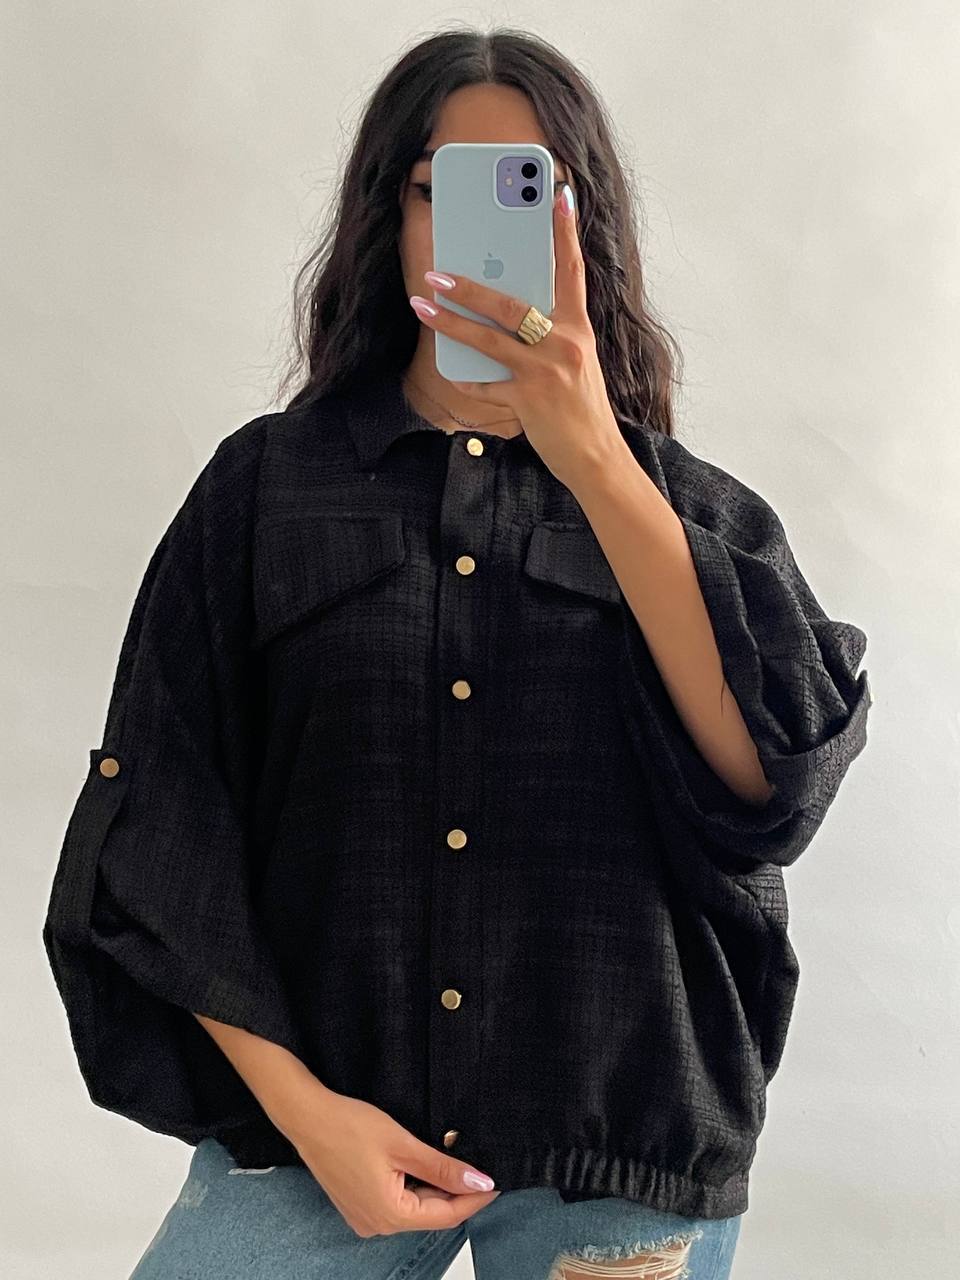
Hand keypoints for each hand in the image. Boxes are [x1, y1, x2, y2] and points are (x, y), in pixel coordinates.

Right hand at [280, 1084, 501, 1236]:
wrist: (308, 1116)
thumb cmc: (348, 1126)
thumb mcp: (404, 1145)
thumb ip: (442, 1168)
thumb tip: (478, 1182)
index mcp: (390, 1216)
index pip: (447, 1215)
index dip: (475, 1198)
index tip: (496, 1182)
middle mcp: (377, 1225)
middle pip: (430, 1213)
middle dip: (456, 1192)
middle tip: (480, 1166)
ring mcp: (366, 1218)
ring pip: (415, 1207)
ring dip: (435, 1187)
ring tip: (455, 1162)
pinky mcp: (359, 1205)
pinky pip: (397, 1201)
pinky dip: (415, 1186)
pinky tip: (425, 1165)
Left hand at [409, 184, 624, 491]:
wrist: (596, 456)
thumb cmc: (580, 407)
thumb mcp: (574, 362)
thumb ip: (549, 334)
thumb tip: (510, 311)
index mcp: (579, 329)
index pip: (573, 271)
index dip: (566, 232)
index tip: (558, 194)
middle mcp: (565, 344)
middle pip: (512, 304)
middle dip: (470, 286)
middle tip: (438, 273)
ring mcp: (547, 371)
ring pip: (490, 338)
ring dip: (451, 321)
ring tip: (422, 305)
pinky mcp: (530, 399)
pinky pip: (488, 383)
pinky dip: (468, 378)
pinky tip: (452, 371)